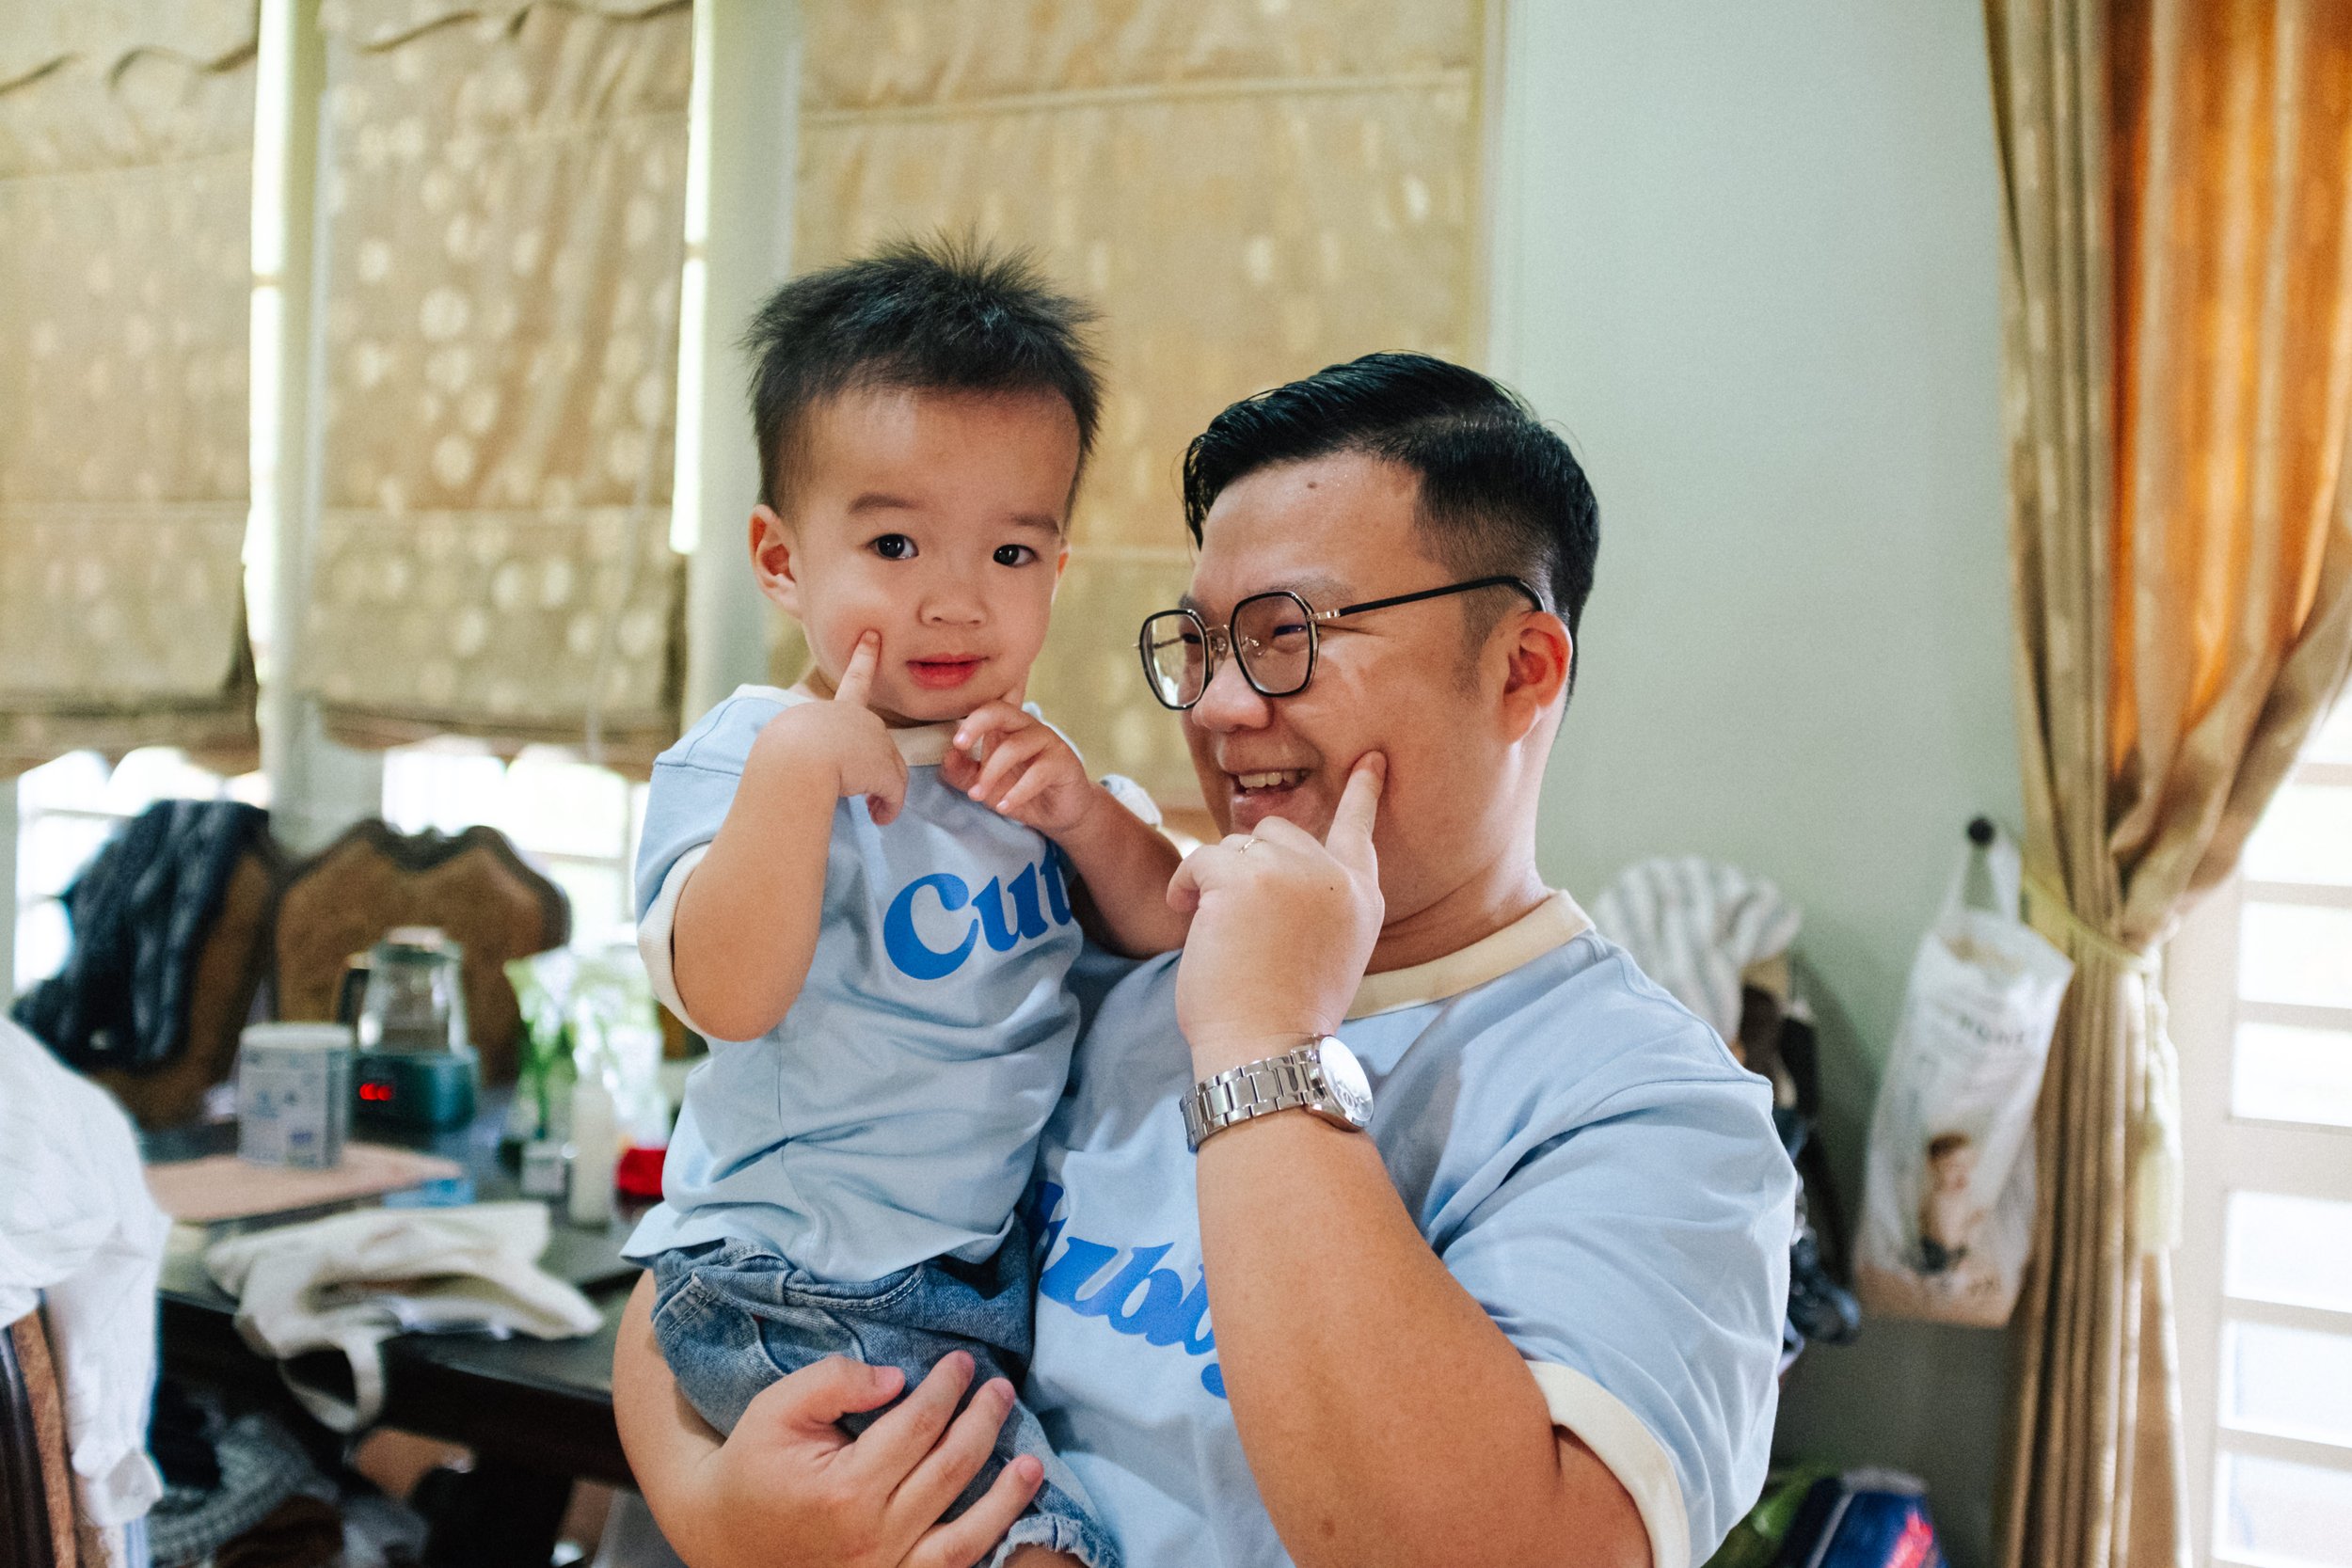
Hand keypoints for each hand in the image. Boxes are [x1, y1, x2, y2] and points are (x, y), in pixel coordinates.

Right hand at [653, 1352, 1042, 1567]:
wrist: (723, 1535)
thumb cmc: (754, 1462)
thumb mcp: (778, 1406)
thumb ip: (835, 1381)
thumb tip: (896, 1377)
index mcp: (845, 1487)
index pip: (918, 1426)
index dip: (947, 1388)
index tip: (964, 1362)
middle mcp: (872, 1535)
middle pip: (949, 1470)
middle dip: (983, 1423)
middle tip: (1001, 1388)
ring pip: (964, 1535)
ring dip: (1005, 1496)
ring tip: (1033, 1461)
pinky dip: (985, 1543)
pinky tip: (1009, 1516)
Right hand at [759, 632, 909, 824]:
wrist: (795, 759)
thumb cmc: (782, 753)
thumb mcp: (789, 742)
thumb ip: (804, 742)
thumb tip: (820, 769)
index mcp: (834, 709)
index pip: (853, 681)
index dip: (864, 658)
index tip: (872, 636)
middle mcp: (859, 719)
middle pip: (874, 748)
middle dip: (868, 768)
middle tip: (846, 782)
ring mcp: (877, 742)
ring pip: (886, 773)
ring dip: (875, 792)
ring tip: (860, 805)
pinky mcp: (886, 769)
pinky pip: (892, 795)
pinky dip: (886, 809)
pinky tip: (876, 817)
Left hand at [943, 702, 1101, 836]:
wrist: (1060, 812)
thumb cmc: (1021, 789)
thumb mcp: (986, 785)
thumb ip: (964, 772)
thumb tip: (947, 756)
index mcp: (1007, 727)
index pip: (987, 709)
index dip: (969, 720)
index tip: (955, 742)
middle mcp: (1027, 728)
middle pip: (1002, 712)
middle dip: (977, 726)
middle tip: (959, 746)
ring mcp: (1048, 742)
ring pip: (1015, 747)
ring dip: (991, 772)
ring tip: (978, 796)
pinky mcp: (1064, 762)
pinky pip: (1039, 772)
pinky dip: (1018, 792)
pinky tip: (1004, 807)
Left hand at [1165, 754, 1385, 1075]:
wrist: (1268, 1049)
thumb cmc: (1283, 1015)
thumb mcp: (1325, 952)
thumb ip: (1314, 903)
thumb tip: (1264, 865)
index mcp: (1360, 899)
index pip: (1359, 832)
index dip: (1363, 796)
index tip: (1369, 761)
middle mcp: (1334, 877)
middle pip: (1279, 833)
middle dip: (1248, 866)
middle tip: (1236, 922)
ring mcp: (1292, 872)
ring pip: (1237, 844)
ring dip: (1215, 883)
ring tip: (1218, 935)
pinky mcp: (1244, 877)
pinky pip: (1201, 860)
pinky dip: (1184, 889)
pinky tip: (1189, 920)